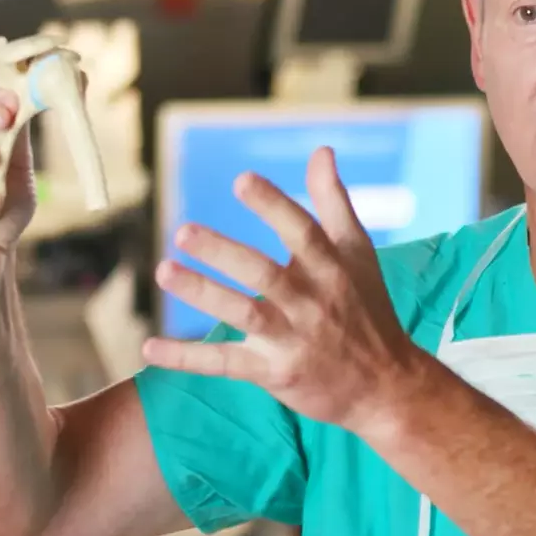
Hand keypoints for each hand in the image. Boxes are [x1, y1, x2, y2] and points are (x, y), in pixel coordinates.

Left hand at [143, 146, 414, 435]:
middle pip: (264, 273)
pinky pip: (226, 364)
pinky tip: (150, 347)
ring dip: (203, 293)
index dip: (273, 205)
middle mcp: (311, 302)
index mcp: (331, 269)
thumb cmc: (368, 308)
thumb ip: (334, 200)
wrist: (386, 385)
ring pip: (243, 314)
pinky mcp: (275, 373)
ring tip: (164, 271)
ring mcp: (292, 340)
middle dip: (223, 253)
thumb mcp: (358, 252)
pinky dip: (187, 358)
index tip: (241, 180)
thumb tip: (322, 150)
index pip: (302, 232)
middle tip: (183, 231)